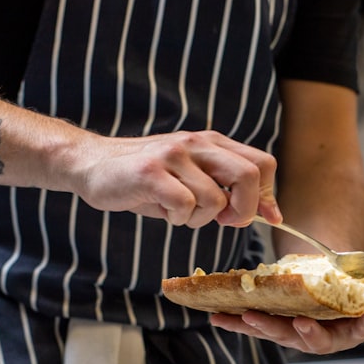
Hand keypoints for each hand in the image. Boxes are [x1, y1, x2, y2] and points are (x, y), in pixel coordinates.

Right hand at [74, 130, 280, 227]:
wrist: (92, 165)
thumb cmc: (149, 181)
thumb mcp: (194, 181)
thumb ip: (229, 191)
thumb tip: (272, 214)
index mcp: (212, 143)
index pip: (262, 164)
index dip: (267, 196)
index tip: (264, 218)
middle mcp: (196, 143)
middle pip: (249, 175)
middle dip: (243, 210)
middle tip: (224, 221)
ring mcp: (174, 155)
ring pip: (214, 199)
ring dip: (200, 219)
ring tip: (179, 213)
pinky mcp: (151, 172)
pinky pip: (184, 205)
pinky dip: (178, 219)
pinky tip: (163, 211)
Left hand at [208, 245, 363, 354]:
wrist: (324, 287)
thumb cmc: (345, 283)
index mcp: (350, 328)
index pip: (362, 330)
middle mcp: (323, 336)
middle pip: (316, 340)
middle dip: (306, 333)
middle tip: (300, 323)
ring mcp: (296, 334)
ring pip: (281, 335)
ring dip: (263, 328)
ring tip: (247, 318)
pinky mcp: (274, 327)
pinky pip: (256, 327)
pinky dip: (236, 322)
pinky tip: (217, 316)